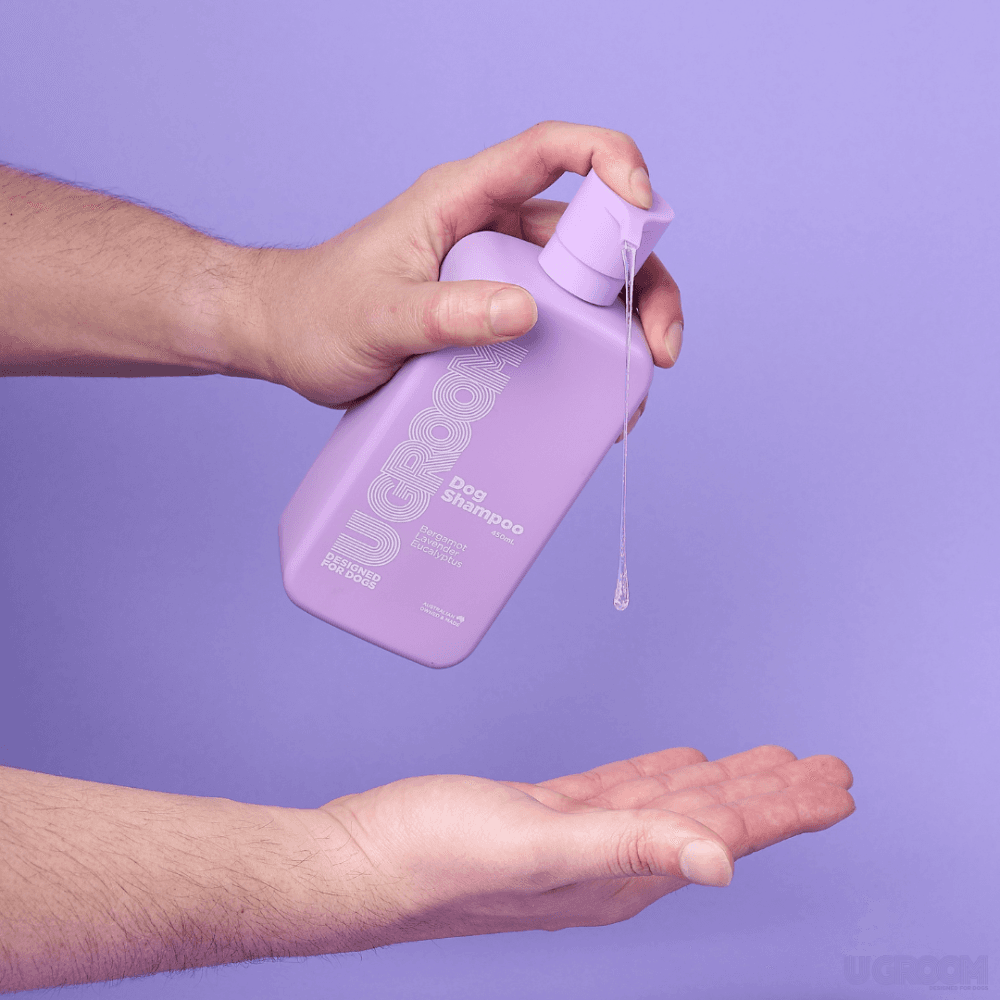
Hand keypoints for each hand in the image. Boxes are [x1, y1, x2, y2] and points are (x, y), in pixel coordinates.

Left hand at [242, 121, 684, 408]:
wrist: (285, 340)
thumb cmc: (317, 316)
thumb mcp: (377, 318)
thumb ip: (443, 315)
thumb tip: (526, 312)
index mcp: (462, 200)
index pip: (552, 152)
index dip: (610, 161)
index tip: (642, 204)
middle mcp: (491, 230)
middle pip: (592, 231)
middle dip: (642, 279)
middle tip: (657, 347)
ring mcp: (496, 274)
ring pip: (585, 283)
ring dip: (622, 325)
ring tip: (630, 386)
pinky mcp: (494, 316)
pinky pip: (557, 324)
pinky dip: (584, 354)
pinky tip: (591, 399)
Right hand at [300, 745, 853, 943]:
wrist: (360, 862)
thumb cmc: (433, 863)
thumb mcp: (538, 850)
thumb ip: (630, 848)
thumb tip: (722, 863)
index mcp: (619, 874)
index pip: (724, 834)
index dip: (783, 809)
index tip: (832, 789)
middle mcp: (609, 862)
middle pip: (711, 819)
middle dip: (771, 794)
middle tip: (824, 772)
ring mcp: (577, 839)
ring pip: (670, 803)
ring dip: (723, 783)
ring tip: (768, 765)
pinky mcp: (545, 815)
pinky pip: (621, 792)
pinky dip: (658, 776)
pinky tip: (679, 766)